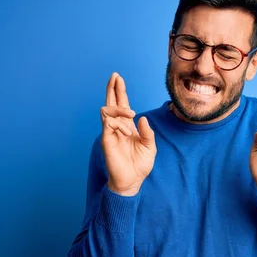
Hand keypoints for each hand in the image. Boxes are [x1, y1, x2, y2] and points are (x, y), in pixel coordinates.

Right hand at [101, 72, 155, 195]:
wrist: (132, 181)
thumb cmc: (140, 165)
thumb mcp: (150, 146)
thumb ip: (147, 132)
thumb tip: (141, 117)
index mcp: (128, 126)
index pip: (122, 105)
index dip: (120, 91)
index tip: (118, 78)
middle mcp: (117, 127)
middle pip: (111, 103)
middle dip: (112, 88)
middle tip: (115, 76)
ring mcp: (110, 132)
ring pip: (107, 111)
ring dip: (120, 109)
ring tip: (130, 115)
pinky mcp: (106, 140)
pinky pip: (108, 124)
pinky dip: (118, 123)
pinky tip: (127, 131)